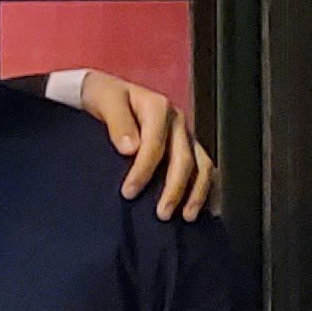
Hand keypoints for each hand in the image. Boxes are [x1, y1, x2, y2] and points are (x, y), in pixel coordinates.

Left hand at [71, 71, 216, 218]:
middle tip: (162, 214)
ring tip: (187, 216)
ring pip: (201, 165)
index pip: (155, 144)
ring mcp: (185, 134)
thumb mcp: (104, 101)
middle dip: (174, 189)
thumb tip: (130, 149)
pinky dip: (207, 189)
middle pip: (183, 159)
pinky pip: (205, 169)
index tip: (129, 192)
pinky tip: (204, 209)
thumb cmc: (104, 97)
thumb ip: (117, 122)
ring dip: (197, 192)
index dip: (143, 170)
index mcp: (158, 107)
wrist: (108, 94)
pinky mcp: (188, 146)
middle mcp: (177, 121)